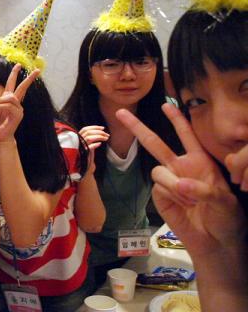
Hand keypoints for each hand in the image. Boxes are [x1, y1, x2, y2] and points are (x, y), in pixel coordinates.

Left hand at [0, 64, 39, 142]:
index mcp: (9, 99)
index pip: (13, 84)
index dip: (15, 74)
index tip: (18, 64)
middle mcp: (16, 103)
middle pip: (22, 87)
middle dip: (29, 78)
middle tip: (37, 70)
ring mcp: (19, 109)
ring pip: (10, 97)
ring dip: (0, 100)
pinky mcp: (18, 115)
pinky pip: (9, 106)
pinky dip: (0, 106)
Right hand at [78, 125, 108, 150]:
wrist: (86, 163)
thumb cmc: (89, 152)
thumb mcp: (89, 142)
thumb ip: (92, 136)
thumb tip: (101, 130)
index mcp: (79, 137)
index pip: (85, 129)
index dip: (94, 127)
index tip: (103, 128)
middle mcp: (79, 141)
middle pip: (88, 132)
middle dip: (99, 132)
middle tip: (107, 134)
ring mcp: (81, 146)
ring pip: (89, 138)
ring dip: (99, 137)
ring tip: (106, 138)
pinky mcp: (84, 152)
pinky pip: (89, 147)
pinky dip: (95, 144)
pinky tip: (100, 144)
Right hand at [116, 103, 246, 257]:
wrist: (215, 243)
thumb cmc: (226, 218)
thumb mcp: (225, 201)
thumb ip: (204, 189)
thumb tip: (179, 184)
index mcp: (200, 161)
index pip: (187, 135)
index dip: (176, 119)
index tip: (166, 104)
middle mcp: (180, 167)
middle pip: (155, 143)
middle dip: (138, 127)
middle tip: (121, 113)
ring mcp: (168, 182)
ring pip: (158, 171)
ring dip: (174, 184)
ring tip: (191, 202)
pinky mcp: (159, 197)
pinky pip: (158, 188)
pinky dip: (172, 196)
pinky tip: (184, 207)